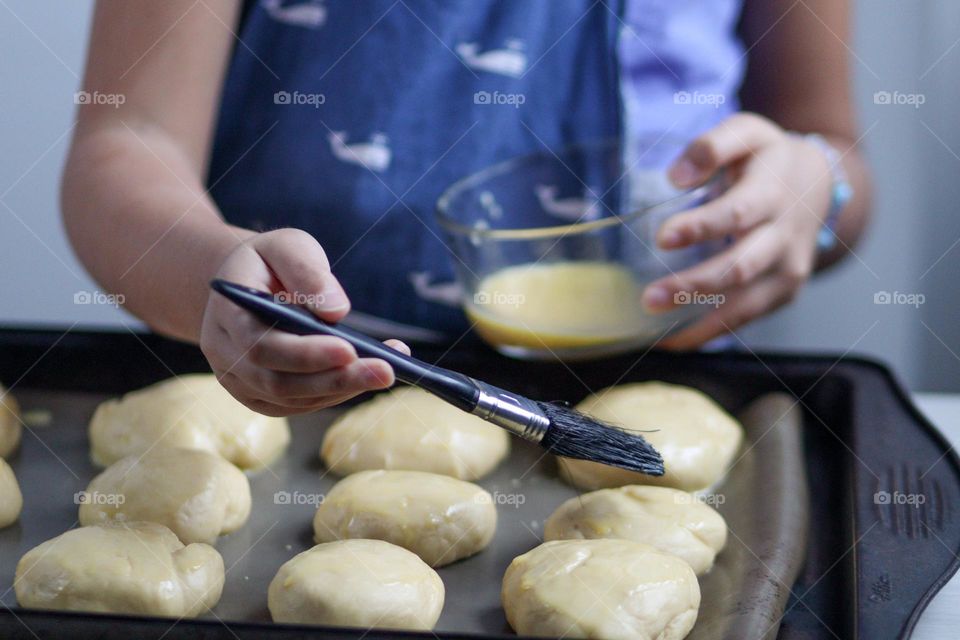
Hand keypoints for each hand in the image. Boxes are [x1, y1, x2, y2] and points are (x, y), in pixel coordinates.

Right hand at [200, 228, 407, 415]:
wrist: (244, 282)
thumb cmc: (270, 262)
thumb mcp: (287, 246)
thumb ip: (307, 271)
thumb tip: (337, 312)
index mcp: (227, 313)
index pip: (260, 344)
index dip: (305, 353)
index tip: (349, 349)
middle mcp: (224, 354)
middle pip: (277, 382)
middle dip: (334, 379)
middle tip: (385, 371)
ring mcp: (239, 380)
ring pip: (291, 398)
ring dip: (342, 388)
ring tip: (387, 369)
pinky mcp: (259, 395)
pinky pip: (298, 404)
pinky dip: (335, 393)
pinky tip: (366, 376)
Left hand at [642, 113, 832, 348]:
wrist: (817, 182)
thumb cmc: (766, 158)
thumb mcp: (745, 132)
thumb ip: (711, 147)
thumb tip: (675, 177)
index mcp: (772, 193)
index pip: (737, 214)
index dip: (701, 227)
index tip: (663, 237)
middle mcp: (784, 237)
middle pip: (740, 268)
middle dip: (694, 287)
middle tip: (648, 299)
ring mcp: (787, 269)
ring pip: (746, 304)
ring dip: (700, 322)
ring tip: (657, 333)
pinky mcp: (784, 292)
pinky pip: (747, 319)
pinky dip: (711, 333)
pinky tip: (674, 341)